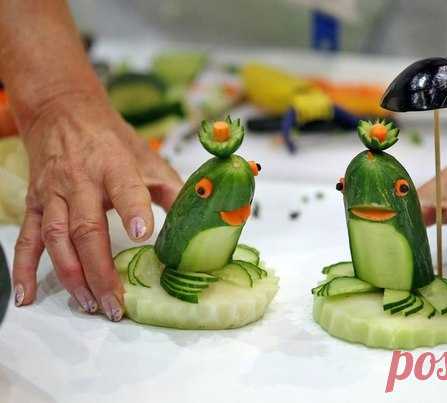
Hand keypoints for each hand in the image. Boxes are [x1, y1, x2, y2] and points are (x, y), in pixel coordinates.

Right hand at [12, 92, 182, 320]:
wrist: (63, 112)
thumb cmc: (113, 140)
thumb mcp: (148, 157)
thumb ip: (172, 190)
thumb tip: (199, 222)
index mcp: (114, 165)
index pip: (125, 187)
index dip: (133, 209)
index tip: (143, 233)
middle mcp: (80, 180)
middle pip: (87, 228)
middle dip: (100, 269)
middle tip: (115, 303)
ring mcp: (53, 194)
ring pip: (57, 238)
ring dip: (71, 275)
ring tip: (89, 304)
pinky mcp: (34, 203)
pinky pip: (27, 239)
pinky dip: (23, 269)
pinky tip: (27, 296)